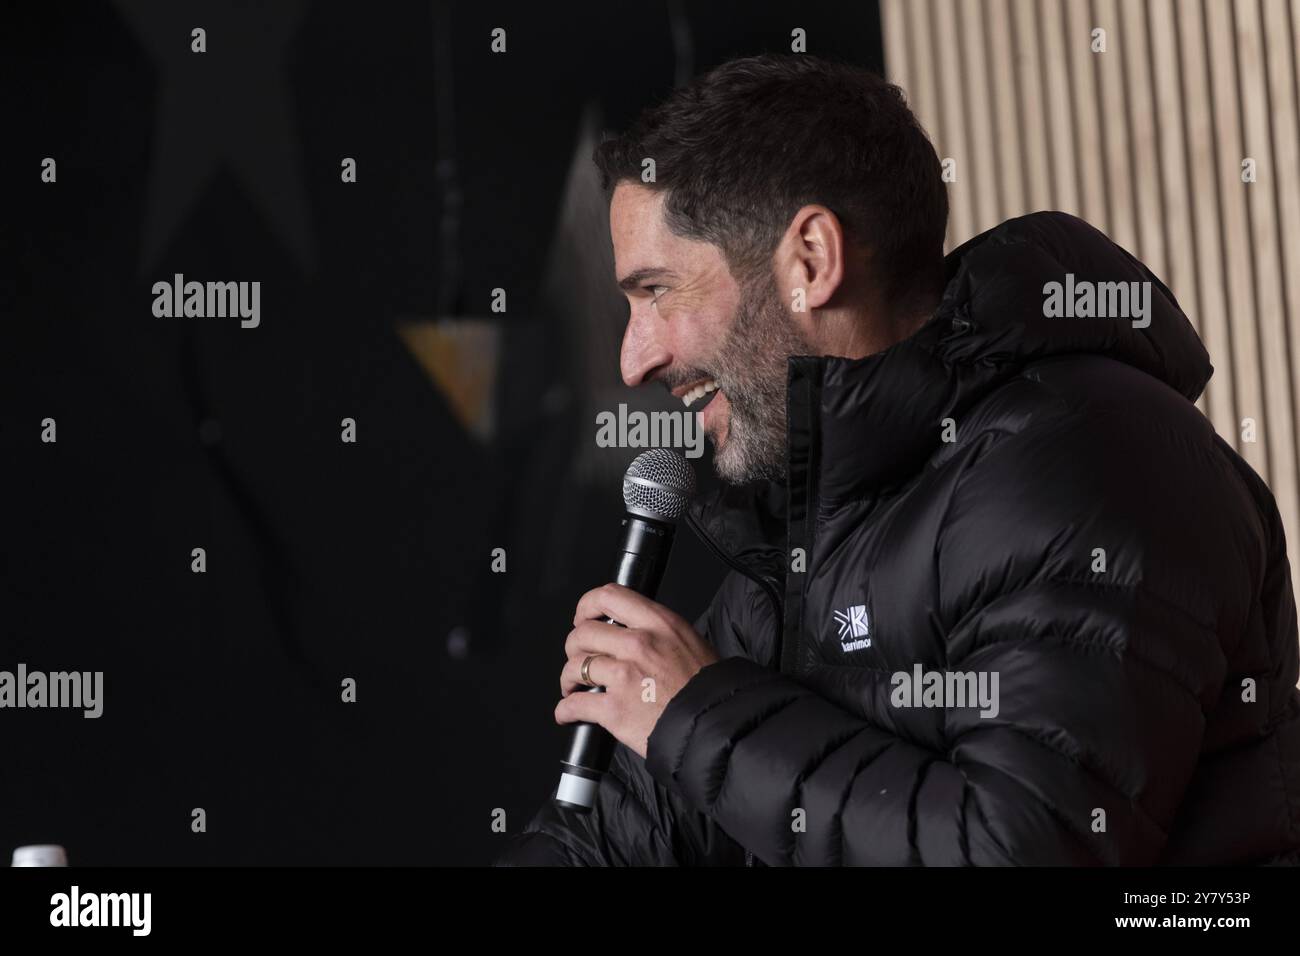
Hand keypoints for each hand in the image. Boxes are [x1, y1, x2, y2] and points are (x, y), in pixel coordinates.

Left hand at [554, 583, 720, 758]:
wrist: (715, 724)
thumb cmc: (707, 688)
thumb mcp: (688, 641)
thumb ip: (657, 632)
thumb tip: (630, 631)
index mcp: (658, 623)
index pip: (609, 596)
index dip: (587, 605)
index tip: (583, 617)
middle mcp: (639, 644)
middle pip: (583, 633)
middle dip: (574, 647)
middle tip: (578, 657)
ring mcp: (624, 675)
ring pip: (574, 666)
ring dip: (568, 679)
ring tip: (573, 687)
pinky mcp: (615, 709)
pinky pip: (576, 704)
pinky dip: (566, 710)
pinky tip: (568, 712)